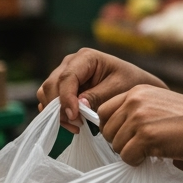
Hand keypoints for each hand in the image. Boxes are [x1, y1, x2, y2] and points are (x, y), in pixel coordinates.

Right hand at [36, 49, 164, 131]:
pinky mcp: (63, 87)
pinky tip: (74, 123)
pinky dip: (57, 113)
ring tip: (77, 125)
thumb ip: (98, 96)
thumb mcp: (118, 89)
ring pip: (46, 93)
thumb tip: (78, 105)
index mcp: (86, 57)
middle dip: (60, 107)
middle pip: (51, 85)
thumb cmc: (130, 82)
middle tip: (77, 124)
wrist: (135, 85)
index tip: (74, 116)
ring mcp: (64, 74)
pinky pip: (49, 100)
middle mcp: (71, 63)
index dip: (66, 98)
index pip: (67, 77)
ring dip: (57, 112)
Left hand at [98, 85, 182, 164]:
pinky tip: (153, 156)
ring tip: (150, 151)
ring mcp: (139, 118)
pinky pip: (126, 157)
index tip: (126, 136)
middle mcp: (135, 101)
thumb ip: (139, 110)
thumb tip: (117, 130)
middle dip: (119, 141)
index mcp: (138, 91)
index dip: (112, 127)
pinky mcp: (145, 137)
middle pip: (106, 129)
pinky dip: (137, 162)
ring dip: (129, 152)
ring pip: (115, 145)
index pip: (104, 110)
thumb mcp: (161, 103)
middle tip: (139, 147)